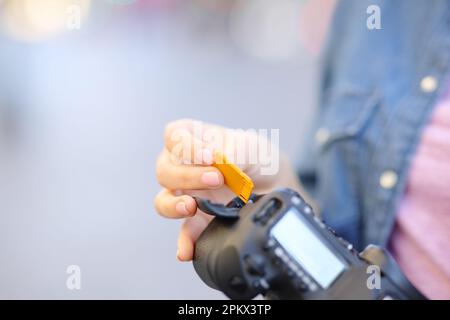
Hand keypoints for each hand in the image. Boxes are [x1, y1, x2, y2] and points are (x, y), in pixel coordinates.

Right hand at [154, 119, 301, 260]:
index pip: (174, 136)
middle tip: (217, 179)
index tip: (209, 156)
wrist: (275, 183)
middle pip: (165, 169)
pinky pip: (184, 232)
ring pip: (163, 200)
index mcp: (194, 139)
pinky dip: (184, 241)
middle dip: (188, 175)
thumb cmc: (258, 157)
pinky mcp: (197, 219)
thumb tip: (220, 163)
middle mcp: (184, 166)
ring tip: (191, 207)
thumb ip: (234, 152)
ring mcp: (187, 194)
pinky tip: (187, 249)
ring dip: (174, 205)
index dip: (185, 146)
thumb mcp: (252, 147)